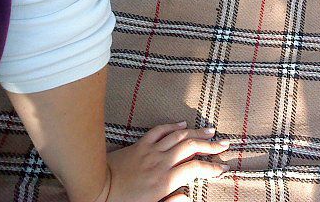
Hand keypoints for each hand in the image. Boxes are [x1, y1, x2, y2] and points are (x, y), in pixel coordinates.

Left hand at [97, 121, 229, 201]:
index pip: (196, 168)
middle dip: (211, 145)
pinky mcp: (140, 145)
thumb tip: (188, 195)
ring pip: (179, 136)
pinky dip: (173, 126)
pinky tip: (183, 124)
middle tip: (224, 144)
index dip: (212, 167)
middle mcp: (162, 162)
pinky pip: (159, 130)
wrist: (95, 190)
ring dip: (197, 132)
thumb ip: (171, 201)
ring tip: (211, 130)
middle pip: (192, 147)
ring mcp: (151, 151)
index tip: (224, 167)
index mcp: (166, 180)